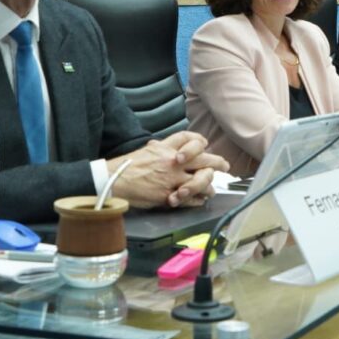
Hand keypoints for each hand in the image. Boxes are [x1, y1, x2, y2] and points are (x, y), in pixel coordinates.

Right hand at [108, 132, 228, 208]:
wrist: (114, 181)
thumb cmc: (127, 167)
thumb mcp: (146, 151)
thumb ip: (160, 149)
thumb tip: (165, 147)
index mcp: (166, 148)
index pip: (190, 138)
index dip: (200, 142)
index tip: (206, 146)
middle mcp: (172, 161)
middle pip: (204, 158)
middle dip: (217, 163)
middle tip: (224, 166)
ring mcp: (172, 179)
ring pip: (202, 180)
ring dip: (209, 186)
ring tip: (211, 190)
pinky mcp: (169, 195)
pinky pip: (191, 198)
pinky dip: (197, 200)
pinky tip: (198, 200)